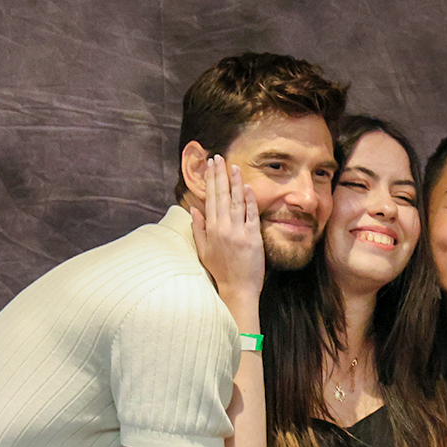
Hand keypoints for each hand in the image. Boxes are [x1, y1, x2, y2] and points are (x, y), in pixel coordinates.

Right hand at [191, 155, 264, 311]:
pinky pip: (251, 215)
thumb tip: (194, 210)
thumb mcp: (203, 251)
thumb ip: (199, 229)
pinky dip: (249, 200)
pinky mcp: (253, 238)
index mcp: (211, 230)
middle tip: (219, 158)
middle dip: (220, 175)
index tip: (211, 165)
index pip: (210, 199)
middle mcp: (223, 228)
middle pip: (221, 196)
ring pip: (236, 202)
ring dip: (235, 182)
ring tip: (234, 166)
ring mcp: (238, 232)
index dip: (211, 180)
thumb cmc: (220, 271)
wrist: (237, 289)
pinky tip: (247, 187)